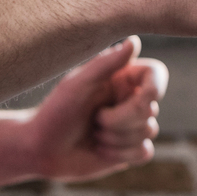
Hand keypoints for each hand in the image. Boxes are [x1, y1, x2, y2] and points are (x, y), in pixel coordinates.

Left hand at [20, 38, 169, 180]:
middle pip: (150, 109)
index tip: (144, 97)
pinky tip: (101, 150)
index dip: (156, 87)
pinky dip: (121, 154)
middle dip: (120, 120)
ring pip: (149, 132)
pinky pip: (144, 152)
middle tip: (94, 120)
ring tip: (93, 135)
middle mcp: (129, 100)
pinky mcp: (129, 150)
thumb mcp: (77, 84)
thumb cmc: (55, 112)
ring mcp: (131, 126)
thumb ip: (106, 63)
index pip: (156, 74)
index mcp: (120, 79)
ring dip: (116, 138)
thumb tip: (134, 41)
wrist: (40, 150)